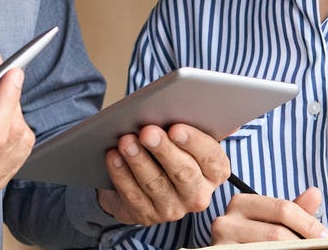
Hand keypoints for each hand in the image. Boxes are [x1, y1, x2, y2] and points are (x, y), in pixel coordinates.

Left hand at [95, 123, 230, 225]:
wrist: (145, 182)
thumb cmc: (169, 149)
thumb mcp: (184, 138)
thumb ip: (192, 125)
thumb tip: (197, 112)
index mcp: (214, 172)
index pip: (211, 157)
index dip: (194, 142)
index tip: (176, 128)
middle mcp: (198, 194)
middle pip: (184, 173)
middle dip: (164, 150)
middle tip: (147, 132)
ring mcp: (173, 209)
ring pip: (156, 184)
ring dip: (139, 160)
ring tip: (126, 141)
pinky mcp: (147, 215)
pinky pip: (133, 195)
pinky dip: (121, 174)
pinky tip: (113, 157)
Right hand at [210, 186, 327, 242]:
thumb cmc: (254, 239)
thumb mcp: (273, 221)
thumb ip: (294, 210)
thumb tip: (315, 192)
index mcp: (240, 203)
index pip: (282, 208)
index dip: (308, 223)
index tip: (327, 237)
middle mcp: (225, 221)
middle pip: (276, 233)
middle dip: (302, 243)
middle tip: (320, 249)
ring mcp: (222, 243)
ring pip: (268, 249)